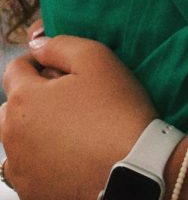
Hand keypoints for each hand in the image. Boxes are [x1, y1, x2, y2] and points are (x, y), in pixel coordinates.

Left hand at [0, 36, 155, 199]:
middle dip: (33, 98)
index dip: (39, 62)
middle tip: (69, 100)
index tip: (61, 68)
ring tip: (70, 130)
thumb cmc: (117, 111)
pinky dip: (41, 160)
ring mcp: (20, 170)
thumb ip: (60, 45)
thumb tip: (37, 45)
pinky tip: (69, 156)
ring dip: (34, 131)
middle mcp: (11, 136)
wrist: (134, 170)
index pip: (15, 69)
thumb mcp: (96, 59)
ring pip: (17, 140)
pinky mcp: (32, 193)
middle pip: (11, 107)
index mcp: (23, 100)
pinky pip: (28, 170)